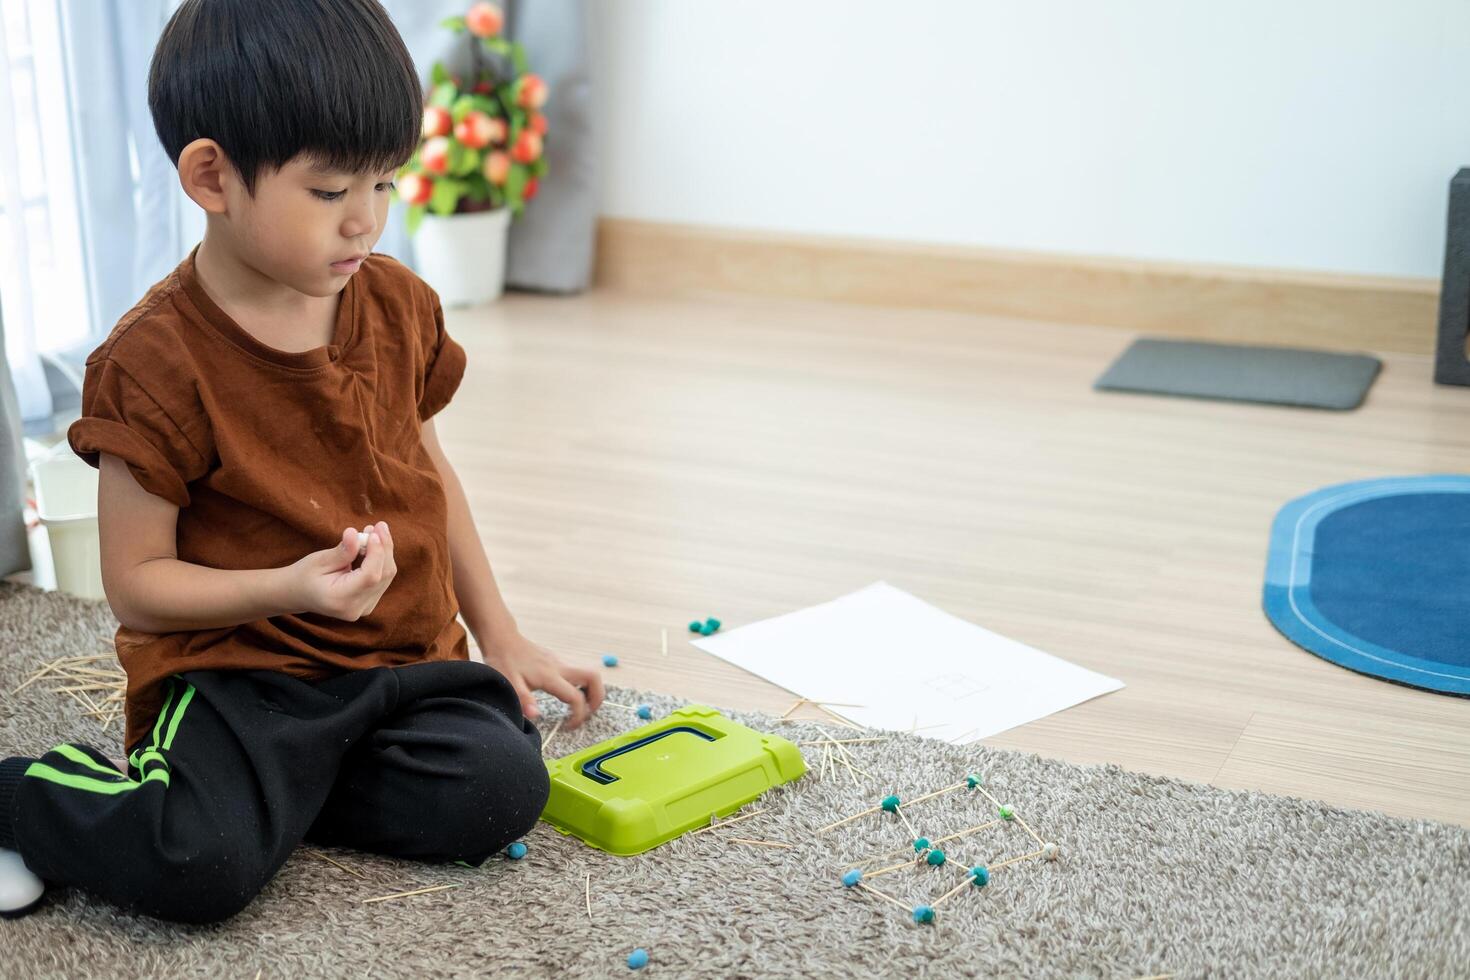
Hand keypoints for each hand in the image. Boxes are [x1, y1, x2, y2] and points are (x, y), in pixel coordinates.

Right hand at [290, 521, 396, 620]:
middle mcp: (355, 608)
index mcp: (340, 599)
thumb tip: (355, 533)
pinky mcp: (369, 603)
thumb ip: (341, 551)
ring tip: (374, 531)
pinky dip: (381, 560)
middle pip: (383, 576)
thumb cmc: (305, 575)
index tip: (373, 532)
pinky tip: (374, 544)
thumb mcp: (319, 560)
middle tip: (379, 525)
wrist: (299, 594)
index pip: (370, 576)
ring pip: (386, 576)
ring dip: (384, 552)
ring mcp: (364, 608)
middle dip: (384, 548)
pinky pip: (383, 579)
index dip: (376, 552)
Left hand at [481, 632, 604, 728]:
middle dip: (597, 697)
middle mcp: (560, 667)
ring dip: (591, 691)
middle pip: (594, 678)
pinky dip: (581, 686)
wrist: (502, 638)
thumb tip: (536, 716)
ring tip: (579, 708)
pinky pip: (577, 673)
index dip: (578, 715)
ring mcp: (560, 663)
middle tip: (587, 712)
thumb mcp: (509, 683)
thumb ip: (524, 700)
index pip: (576, 697)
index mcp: (550, 676)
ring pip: (588, 674)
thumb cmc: (503, 661)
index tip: (568, 726)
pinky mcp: (556, 661)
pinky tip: (566, 695)